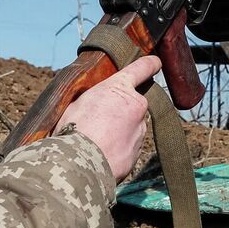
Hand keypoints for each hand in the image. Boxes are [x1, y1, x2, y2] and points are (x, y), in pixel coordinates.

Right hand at [55, 55, 161, 178]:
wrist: (80, 164)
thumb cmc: (72, 130)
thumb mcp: (76, 103)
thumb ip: (93, 97)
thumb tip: (95, 103)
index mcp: (119, 88)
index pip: (141, 69)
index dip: (149, 64)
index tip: (156, 63)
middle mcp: (136, 106)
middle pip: (132, 103)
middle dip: (121, 110)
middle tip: (98, 121)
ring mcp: (140, 130)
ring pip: (131, 126)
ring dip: (119, 131)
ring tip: (96, 141)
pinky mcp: (137, 151)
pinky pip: (128, 146)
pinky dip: (118, 148)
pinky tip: (101, 154)